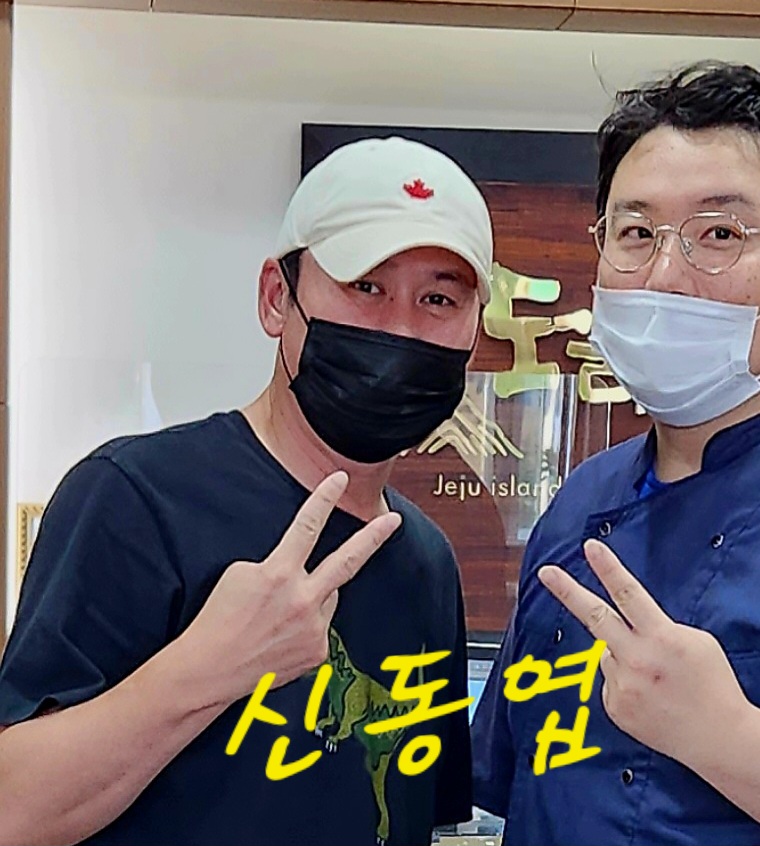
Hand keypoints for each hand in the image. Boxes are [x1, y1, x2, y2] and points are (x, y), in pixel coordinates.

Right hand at [180, 471, 401, 703]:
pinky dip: (308, 623)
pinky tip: (283, 634)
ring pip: (329, 596)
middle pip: (347, 561)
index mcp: (279, 573)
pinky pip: (322, 625)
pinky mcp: (318, 652)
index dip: (325, 498)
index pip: (307, 526)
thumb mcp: (240, 574)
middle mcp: (302, 600)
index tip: (339, 479)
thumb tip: (300, 568)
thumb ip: (278, 564)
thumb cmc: (218, 620)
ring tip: (282, 611)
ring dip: (315, 595)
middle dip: (373, 537)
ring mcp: (314, 628)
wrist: (208, 671)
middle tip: (392, 520)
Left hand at [538, 540, 748, 768]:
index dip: (608, 568)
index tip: (590, 547)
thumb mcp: (695, 641)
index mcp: (661, 637)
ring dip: (624, 656)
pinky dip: (625, 682)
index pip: (628, 594)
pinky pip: (610, 681)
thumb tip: (628, 625)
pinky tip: (649, 697)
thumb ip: (657, 627)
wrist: (719, 739)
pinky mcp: (615, 706)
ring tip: (655, 678)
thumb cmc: (712, 684)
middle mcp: (637, 659)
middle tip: (546, 572)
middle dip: (567, 591)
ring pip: (608, 653)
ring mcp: (623, 684)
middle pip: (594, 616)